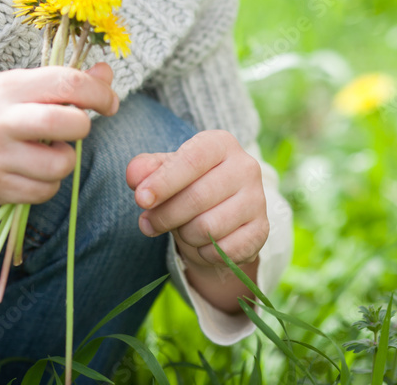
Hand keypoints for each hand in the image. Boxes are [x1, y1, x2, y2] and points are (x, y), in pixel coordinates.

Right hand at [0, 61, 118, 205]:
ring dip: (66, 159)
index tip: (109, 102)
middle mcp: (1, 121)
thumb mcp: (24, 85)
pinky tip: (36, 169)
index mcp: (10, 87)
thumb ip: (65, 80)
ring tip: (51, 151)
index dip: (98, 93)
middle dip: (83, 126)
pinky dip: (50, 182)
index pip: (66, 82)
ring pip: (60, 165)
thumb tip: (105, 74)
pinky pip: (45, 191)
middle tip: (78, 126)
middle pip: (64, 123)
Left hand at [125, 130, 268, 272]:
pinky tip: (202, 242)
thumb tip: (134, 175)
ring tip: (180, 228)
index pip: (191, 160)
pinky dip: (204, 253)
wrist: (223, 212)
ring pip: (209, 228)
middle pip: (197, 198)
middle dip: (165, 216)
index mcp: (220, 143)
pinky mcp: (262, 230)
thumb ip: (147, 169)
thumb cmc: (188, 184)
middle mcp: (245, 166)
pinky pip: (224, 251)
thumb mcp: (165, 170)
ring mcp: (257, 199)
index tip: (141, 199)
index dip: (163, 182)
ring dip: (185, 235)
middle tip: (148, 222)